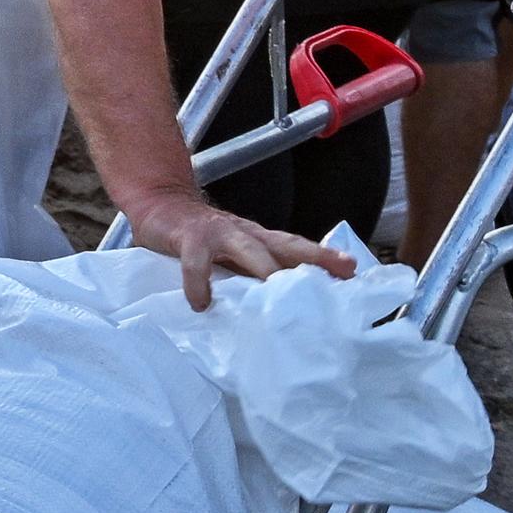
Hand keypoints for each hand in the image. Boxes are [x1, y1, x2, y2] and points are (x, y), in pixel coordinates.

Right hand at [118, 186, 356, 293]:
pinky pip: (196, 263)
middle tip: (337, 272)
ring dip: (264, 267)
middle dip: (312, 257)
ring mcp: (218, 233)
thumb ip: (254, 274)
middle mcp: (245, 233)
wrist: (160, 203)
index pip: (297, 247)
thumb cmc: (202, 238)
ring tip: (277, 288)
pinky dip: (199, 283)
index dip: (324, 257)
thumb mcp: (233, 253)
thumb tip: (285, 309)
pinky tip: (201, 303)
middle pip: (284, 244)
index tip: (352, 270)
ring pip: (248, 248)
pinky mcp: (189, 239)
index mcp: (259, 239)